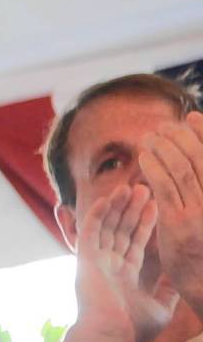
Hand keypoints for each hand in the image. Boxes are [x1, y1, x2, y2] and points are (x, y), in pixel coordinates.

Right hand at [71, 184, 173, 341]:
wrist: (112, 334)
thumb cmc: (134, 327)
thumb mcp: (162, 307)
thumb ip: (169, 290)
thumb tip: (180, 278)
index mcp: (126, 275)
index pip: (136, 242)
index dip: (144, 223)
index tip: (154, 204)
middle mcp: (110, 265)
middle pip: (121, 230)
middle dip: (132, 210)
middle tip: (142, 188)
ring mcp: (96, 262)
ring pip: (106, 227)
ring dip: (116, 207)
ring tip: (127, 187)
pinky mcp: (85, 260)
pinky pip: (90, 233)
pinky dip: (96, 215)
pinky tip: (105, 200)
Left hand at [142, 114, 202, 310]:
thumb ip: (199, 191)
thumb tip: (189, 166)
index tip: (193, 116)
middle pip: (200, 158)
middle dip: (183, 136)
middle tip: (166, 125)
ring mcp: (200, 211)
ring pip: (183, 169)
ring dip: (165, 148)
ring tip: (151, 137)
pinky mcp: (181, 224)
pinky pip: (166, 189)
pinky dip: (155, 169)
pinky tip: (144, 157)